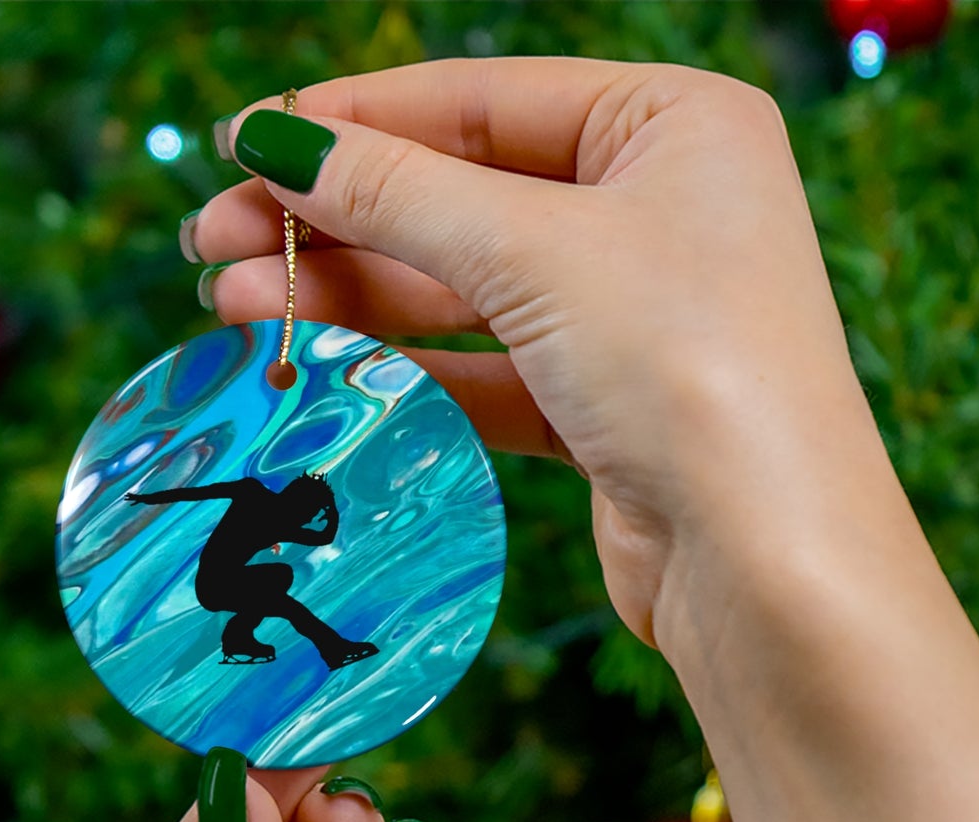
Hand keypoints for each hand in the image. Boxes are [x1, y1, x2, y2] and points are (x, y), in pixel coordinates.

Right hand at [189, 57, 882, 656]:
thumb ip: (399, 193)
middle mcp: (661, 211)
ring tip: (234, 308)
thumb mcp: (535, 252)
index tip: (241, 143)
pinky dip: (407, 369)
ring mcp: (635, 316)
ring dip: (352, 298)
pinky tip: (318, 365)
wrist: (766, 563)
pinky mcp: (609, 409)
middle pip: (464, 197)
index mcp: (675, 125)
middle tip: (212, 243)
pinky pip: (488, 370)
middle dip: (336, 221)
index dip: (354, 122)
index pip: (482, 101)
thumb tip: (275, 141)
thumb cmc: (687, 368)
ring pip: (466, 291)